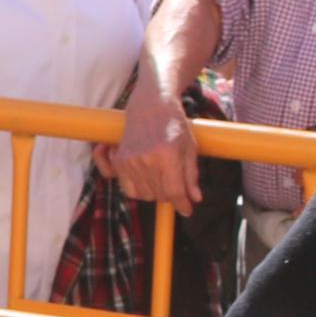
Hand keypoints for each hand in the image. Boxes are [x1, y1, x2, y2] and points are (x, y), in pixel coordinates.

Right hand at [113, 78, 201, 209]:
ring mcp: (130, 161)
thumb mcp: (190, 148)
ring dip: (155, 192)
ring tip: (160, 178)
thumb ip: (191, 175)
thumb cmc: (174, 124)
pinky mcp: (119, 161)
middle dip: (170, 195)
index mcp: (168, 155)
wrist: (150, 107)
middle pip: (160, 196)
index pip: (175, 192)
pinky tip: (146, 177)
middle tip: (175, 182)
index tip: (187, 209)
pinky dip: (138, 189)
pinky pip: (129, 189)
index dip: (183, 204)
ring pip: (144, 195)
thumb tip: (195, 198)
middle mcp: (146, 159)